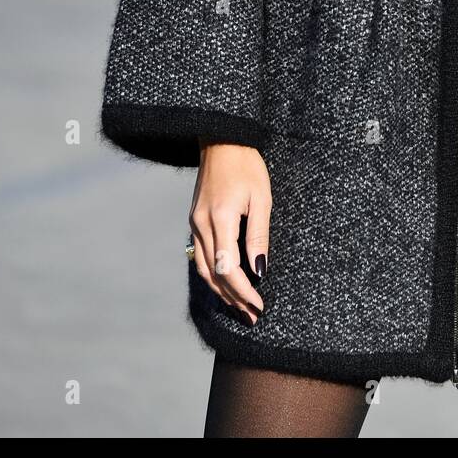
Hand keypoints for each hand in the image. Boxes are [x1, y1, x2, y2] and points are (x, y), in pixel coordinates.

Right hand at [190, 142, 270, 324]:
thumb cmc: (248, 167)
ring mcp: (194, 224)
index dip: (243, 292)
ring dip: (222, 292)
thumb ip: (259, 235)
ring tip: (241, 308)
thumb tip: (259, 270)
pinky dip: (213, 276)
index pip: (229, 268)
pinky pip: (201, 257)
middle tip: (253, 316)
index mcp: (220, 219)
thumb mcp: (262, 199)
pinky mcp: (195, 221)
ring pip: (204, 269)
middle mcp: (201, 225)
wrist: (222, 141)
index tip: (259, 306)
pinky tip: (225, 285)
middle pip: (214, 274)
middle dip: (234, 299)